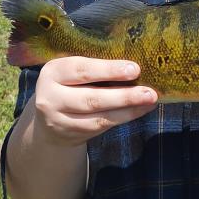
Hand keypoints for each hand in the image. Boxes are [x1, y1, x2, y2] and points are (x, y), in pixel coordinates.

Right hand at [32, 56, 157, 147]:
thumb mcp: (73, 70)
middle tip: (149, 92)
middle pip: (91, 98)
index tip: (134, 69)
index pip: (81, 70)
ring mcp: (60, 119)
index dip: (108, 70)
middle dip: (124, 96)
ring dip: (129, 109)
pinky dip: (125, 117)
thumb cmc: (70, 83)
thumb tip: (133, 63)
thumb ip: (95, 65)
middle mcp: (51, 97)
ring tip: (150, 101)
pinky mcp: (72, 134)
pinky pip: (102, 125)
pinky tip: (142, 109)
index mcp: (53, 72)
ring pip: (99, 116)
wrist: (48, 117)